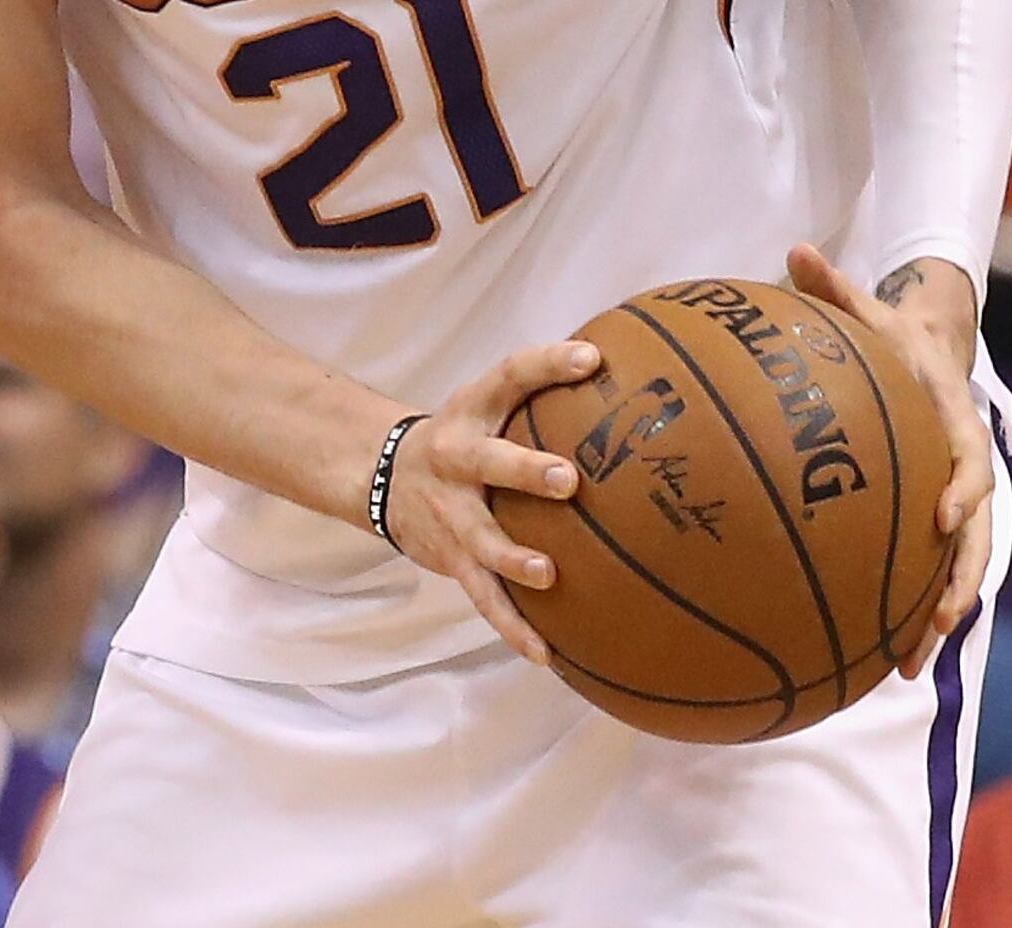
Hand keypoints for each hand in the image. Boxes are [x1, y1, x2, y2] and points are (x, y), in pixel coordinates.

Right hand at [379, 340, 602, 665]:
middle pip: (487, 462)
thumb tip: (630, 372)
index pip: (508, 377)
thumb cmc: (465, 438)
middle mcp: (455, 459)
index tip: (591, 358)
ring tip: (547, 574)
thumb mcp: (488, 406)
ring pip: (481, 538)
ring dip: (512, 557)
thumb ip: (544, 394)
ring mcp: (451, 513)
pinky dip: (513, 627)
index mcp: (471, 413)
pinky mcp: (451, 558)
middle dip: (524, 471)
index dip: (547, 365)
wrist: (381, 476)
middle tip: (568, 479)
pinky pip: (483, 598)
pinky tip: (546, 654)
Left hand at [788, 244, 990, 676]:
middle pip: (975, 537)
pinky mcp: (933, 517)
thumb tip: (794, 247)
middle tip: (934, 626)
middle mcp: (963, 468)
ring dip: (937, 616)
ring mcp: (954, 499)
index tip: (941, 521)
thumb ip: (833, 285)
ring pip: (958, 567)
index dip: (960, 492)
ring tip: (904, 665)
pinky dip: (908, 608)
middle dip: (958, 584)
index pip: (969, 464)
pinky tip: (874, 653)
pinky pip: (927, 568)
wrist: (934, 348)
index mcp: (953, 422)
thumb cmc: (892, 332)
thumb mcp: (867, 308)